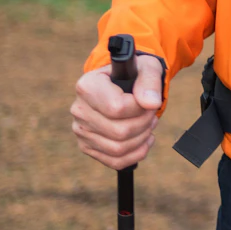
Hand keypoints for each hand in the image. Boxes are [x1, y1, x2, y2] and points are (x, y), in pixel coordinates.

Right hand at [71, 54, 165, 169]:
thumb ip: (150, 83)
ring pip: (118, 149)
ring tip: (148, 124)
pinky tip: (144, 140)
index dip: (140, 109)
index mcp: (87, 86)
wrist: (123, 84)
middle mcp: (79, 109)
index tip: (148, 101)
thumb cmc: (135, 75)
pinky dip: (136, 154)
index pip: (117, 108)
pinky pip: (114, 161)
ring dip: (142, 139)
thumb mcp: (147, 68)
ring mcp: (81, 130)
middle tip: (151, 114)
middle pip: (120, 132)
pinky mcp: (87, 146)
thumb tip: (151, 103)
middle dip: (144, 124)